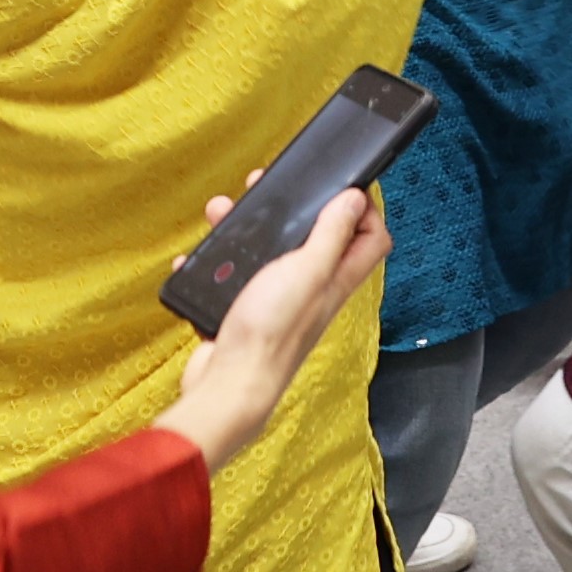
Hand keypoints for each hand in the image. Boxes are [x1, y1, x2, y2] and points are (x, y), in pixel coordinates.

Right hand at [154, 183, 391, 475]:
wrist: (227, 384)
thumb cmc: (271, 332)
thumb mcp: (307, 270)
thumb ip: (332, 234)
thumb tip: (357, 199)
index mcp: (335, 279)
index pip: (371, 239)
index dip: (364, 210)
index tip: (341, 187)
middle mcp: (312, 289)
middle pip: (316, 239)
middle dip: (294, 210)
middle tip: (270, 189)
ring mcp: (279, 301)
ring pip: (269, 253)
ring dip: (248, 230)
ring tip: (222, 212)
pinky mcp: (245, 311)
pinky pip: (234, 276)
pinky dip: (217, 262)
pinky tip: (200, 255)